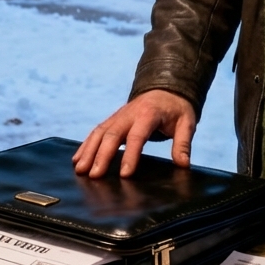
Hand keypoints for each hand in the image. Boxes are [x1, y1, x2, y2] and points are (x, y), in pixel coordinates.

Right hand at [72, 90, 196, 178]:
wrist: (166, 88)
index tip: (125, 174)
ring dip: (88, 151)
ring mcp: (118, 116)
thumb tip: (184, 165)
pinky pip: (96, 131)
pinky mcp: (113, 119)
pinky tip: (77, 160)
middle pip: (112, 134)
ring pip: (100, 132)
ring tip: (80, 170)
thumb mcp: (186, 122)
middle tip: (94, 176)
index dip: (131, 155)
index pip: (137, 135)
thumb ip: (183, 143)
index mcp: (149, 114)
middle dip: (102, 155)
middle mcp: (129, 114)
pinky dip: (85, 145)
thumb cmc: (176, 109)